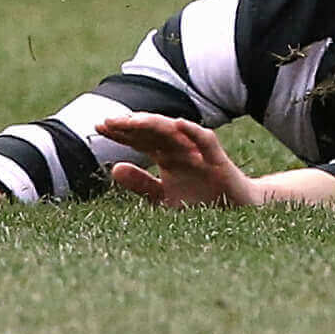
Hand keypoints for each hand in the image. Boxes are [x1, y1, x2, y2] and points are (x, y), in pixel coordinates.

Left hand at [99, 113, 263, 208]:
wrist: (236, 212)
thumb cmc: (199, 204)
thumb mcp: (163, 199)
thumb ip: (141, 184)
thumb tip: (114, 167)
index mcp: (166, 156)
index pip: (140, 139)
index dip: (120, 132)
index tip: (98, 127)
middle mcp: (179, 148)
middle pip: (152, 131)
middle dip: (130, 125)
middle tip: (108, 121)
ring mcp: (197, 151)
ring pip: (173, 131)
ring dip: (153, 124)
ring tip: (132, 121)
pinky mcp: (216, 158)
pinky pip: (204, 140)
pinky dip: (192, 130)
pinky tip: (177, 124)